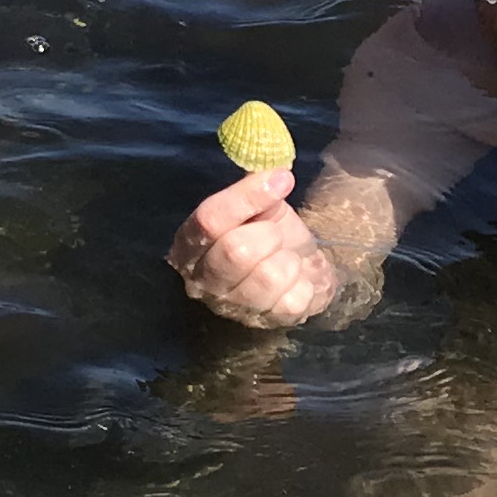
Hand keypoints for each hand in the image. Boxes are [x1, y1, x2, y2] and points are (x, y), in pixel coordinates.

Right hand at [170, 165, 341, 329]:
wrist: (296, 273)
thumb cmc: (267, 234)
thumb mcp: (258, 208)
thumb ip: (256, 191)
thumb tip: (273, 174)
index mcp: (191, 243)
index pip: (209, 219)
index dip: (246, 197)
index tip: (282, 178)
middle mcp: (202, 280)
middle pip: (236, 251)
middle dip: (269, 233)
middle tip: (277, 232)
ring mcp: (232, 307)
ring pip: (269, 276)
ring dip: (289, 259)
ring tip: (286, 258)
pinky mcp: (266, 322)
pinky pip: (293, 298)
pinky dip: (304, 282)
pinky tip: (296, 280)